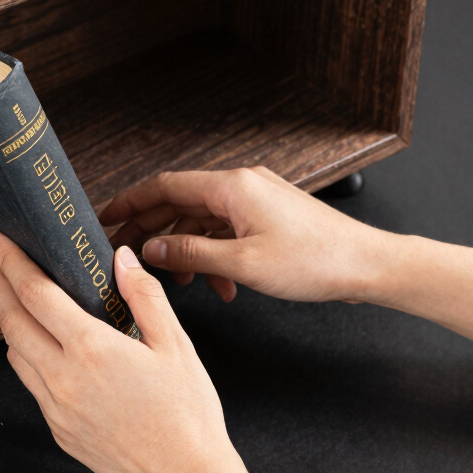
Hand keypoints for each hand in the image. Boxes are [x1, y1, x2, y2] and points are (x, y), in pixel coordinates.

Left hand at [0, 230, 259, 472]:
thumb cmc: (187, 416)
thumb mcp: (175, 346)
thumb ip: (144, 296)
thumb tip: (123, 259)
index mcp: (91, 349)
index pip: (35, 293)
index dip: (12, 262)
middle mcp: (63, 378)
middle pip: (11, 321)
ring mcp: (56, 407)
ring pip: (14, 353)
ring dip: (7, 320)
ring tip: (9, 296)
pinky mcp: (58, 429)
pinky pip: (30, 383)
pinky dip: (25, 354)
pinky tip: (37, 344)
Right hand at [99, 167, 394, 302]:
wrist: (366, 265)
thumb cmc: (315, 261)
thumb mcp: (242, 264)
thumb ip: (190, 253)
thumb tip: (151, 248)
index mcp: (232, 187)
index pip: (165, 186)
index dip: (131, 202)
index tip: (106, 217)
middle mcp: (241, 186)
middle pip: (180, 202)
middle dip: (154, 230)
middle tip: (129, 252)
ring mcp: (255, 201)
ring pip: (203, 222)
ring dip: (188, 251)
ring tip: (181, 281)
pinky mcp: (266, 218)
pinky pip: (226, 232)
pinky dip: (215, 256)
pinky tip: (220, 286)